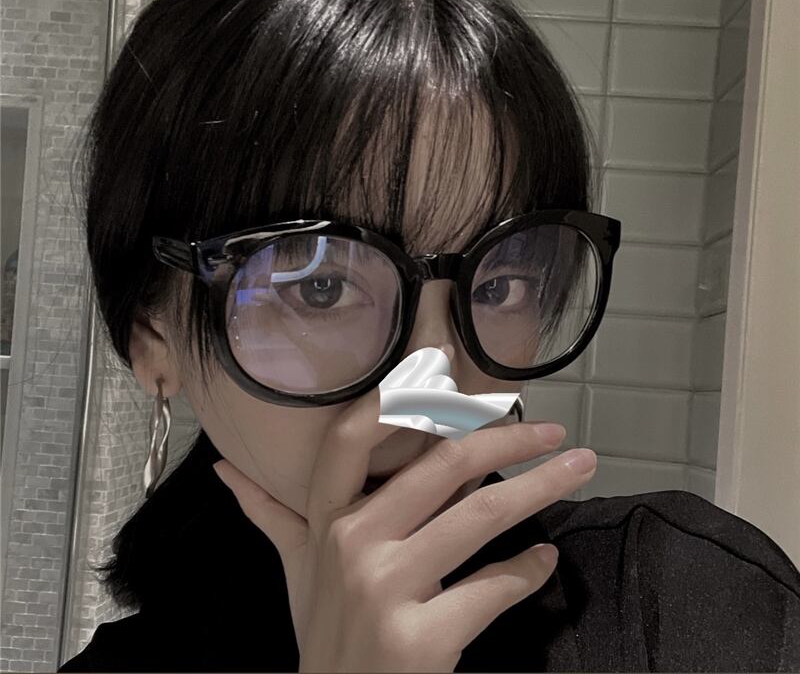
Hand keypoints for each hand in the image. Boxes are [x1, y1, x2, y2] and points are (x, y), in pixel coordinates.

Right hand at [213, 392, 595, 672]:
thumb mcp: (295, 570)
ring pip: (481, 515)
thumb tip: (226, 470)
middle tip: (553, 430)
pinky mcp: (422, 639)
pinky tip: (546, 558)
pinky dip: (530, 568)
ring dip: (541, 488)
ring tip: (579, 467)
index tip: (447, 361)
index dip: (400, 393)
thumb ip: (269, 513)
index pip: (353, 437)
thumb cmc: (323, 630)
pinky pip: (494, 587)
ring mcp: (386, 590)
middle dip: (508, 439)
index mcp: (327, 520)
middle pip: (444, 465)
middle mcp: (352, 543)